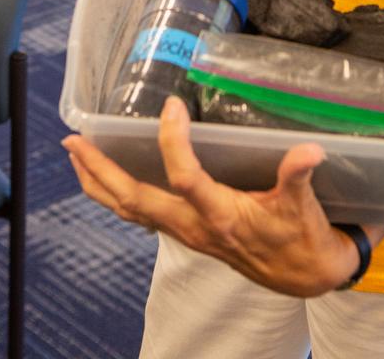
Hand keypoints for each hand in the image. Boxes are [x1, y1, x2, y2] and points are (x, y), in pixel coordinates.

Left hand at [62, 97, 383, 296]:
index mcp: (222, 217)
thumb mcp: (304, 207)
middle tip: (74, 141)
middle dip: (101, 171)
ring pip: (130, 212)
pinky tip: (111, 179)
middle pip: (135, 201)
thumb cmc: (303, 239)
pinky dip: (118, 196)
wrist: (306, 275)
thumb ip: (299, 176)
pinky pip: (142, 215)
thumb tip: (309, 150)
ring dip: (99, 184)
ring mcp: (187, 233)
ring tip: (76, 155)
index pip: (185, 179)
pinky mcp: (189, 233)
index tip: (172, 107)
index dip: (173, 143)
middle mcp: (195, 228)